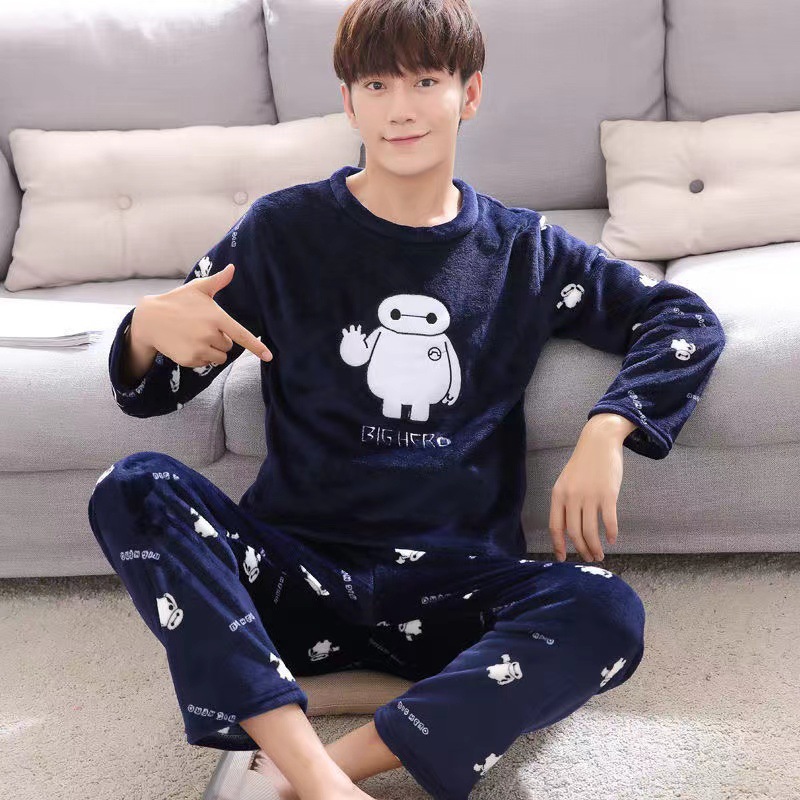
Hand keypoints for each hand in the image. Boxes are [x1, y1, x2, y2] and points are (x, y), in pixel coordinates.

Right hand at [132, 263, 271, 367]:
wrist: (149, 319)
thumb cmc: (177, 301)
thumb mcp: (198, 289)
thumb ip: (218, 281)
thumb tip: (232, 268)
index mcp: (216, 317)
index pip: (241, 335)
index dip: (256, 347)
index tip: (269, 356)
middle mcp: (209, 334)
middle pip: (228, 346)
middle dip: (219, 339)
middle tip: (201, 328)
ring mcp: (199, 348)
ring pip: (219, 357)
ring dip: (212, 350)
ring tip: (195, 337)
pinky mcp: (190, 359)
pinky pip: (205, 363)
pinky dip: (200, 357)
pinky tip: (187, 344)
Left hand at [548, 422, 623, 561]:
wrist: (598, 442)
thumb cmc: (583, 464)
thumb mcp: (566, 482)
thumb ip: (565, 503)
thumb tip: (568, 530)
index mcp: (558, 494)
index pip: (555, 526)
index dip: (558, 545)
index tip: (562, 558)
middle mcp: (572, 497)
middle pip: (574, 533)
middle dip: (581, 550)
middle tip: (589, 558)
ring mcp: (590, 496)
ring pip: (590, 531)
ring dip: (595, 547)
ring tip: (600, 555)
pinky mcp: (608, 495)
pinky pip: (609, 521)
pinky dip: (611, 533)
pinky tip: (613, 540)